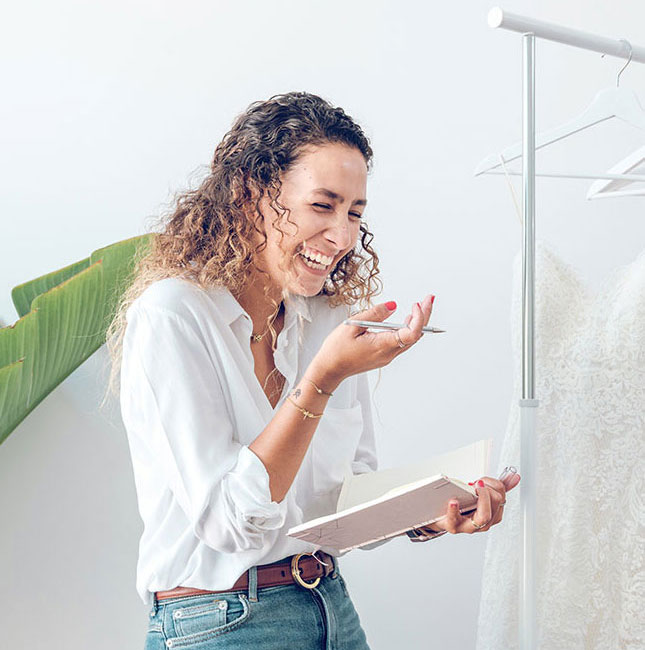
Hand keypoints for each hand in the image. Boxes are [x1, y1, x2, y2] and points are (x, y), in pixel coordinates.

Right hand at [309, 294, 434, 389]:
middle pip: (416, 335)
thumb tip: (393, 306)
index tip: (416, 303)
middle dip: (424, 316)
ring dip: (418, 322)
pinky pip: (402, 342)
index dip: (419, 318)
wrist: (330, 369)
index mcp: (382, 345)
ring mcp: (388, 356)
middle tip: (428, 298)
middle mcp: (389, 353)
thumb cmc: (337, 350)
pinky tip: (406, 320)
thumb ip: (375, 314)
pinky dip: (408, 329)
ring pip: (411, 339)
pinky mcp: (384, 355)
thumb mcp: (353, 326)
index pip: (412, 333)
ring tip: (419, 306)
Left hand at [418, 472, 520, 535]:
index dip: (494, 485)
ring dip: (480, 497)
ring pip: (484, 515)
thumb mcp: (481, 495)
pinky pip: (456, 519)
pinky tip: (454, 501)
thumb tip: (515, 477)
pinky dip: (455, 509)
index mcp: (492, 514)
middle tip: (476, 483)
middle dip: (487, 488)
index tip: (483, 480)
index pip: (501, 497)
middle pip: (496, 503)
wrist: (441, 516)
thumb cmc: (463, 506)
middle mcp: (484, 523)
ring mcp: (470, 526)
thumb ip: (498, 487)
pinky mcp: (454, 526)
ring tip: (471, 488)